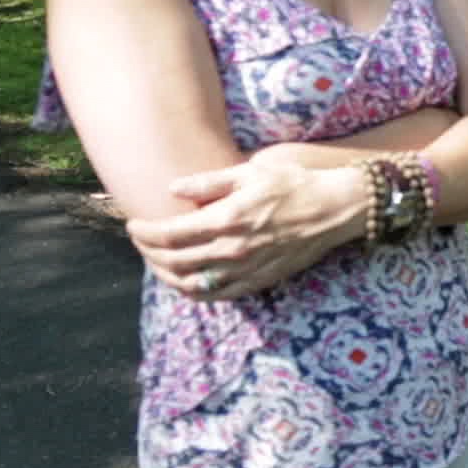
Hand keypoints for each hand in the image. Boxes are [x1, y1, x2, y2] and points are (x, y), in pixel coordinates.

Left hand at [126, 161, 362, 300]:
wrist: (334, 209)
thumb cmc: (293, 184)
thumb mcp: (249, 172)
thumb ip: (208, 183)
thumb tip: (173, 188)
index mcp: (226, 219)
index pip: (169, 234)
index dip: (144, 232)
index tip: (133, 225)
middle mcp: (231, 249)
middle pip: (173, 261)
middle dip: (147, 252)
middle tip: (139, 241)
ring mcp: (244, 270)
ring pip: (190, 284)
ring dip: (165, 276)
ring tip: (156, 262)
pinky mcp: (258, 282)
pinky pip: (216, 296)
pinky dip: (193, 292)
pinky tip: (185, 282)